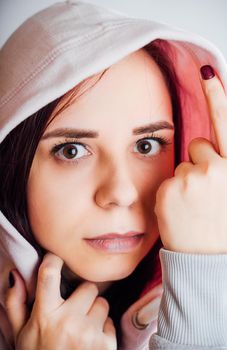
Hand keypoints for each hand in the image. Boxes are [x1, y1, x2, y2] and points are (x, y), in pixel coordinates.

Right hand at [5, 253, 116, 349]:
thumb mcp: (21, 335)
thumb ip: (16, 304)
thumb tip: (16, 275)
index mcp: (44, 316)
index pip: (49, 275)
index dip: (53, 260)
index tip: (56, 259)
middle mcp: (67, 322)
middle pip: (87, 287)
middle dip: (83, 297)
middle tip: (74, 312)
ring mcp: (87, 333)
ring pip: (102, 303)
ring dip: (94, 313)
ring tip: (81, 330)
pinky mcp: (105, 345)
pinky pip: (110, 322)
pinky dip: (103, 331)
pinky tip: (90, 343)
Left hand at [154, 65, 226, 253]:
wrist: (208, 260)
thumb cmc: (219, 227)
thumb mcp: (226, 192)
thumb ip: (219, 165)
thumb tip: (202, 149)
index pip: (225, 124)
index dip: (217, 96)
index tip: (206, 70)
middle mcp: (219, 168)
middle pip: (197, 146)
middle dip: (198, 163)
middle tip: (203, 194)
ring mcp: (194, 177)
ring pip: (181, 164)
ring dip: (184, 180)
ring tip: (192, 206)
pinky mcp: (171, 188)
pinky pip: (166, 180)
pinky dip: (170, 193)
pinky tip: (179, 211)